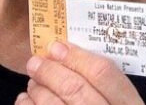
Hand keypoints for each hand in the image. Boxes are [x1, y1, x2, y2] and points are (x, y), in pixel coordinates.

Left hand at [15, 41, 142, 104]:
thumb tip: (64, 51)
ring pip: (53, 104)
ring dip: (38, 89)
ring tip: (34, 84)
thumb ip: (101, 82)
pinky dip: (27, 104)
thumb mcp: (118, 101)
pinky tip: (27, 100)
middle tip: (34, 62)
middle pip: (73, 88)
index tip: (56, 47)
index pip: (103, 73)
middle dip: (49, 71)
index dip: (76, 56)